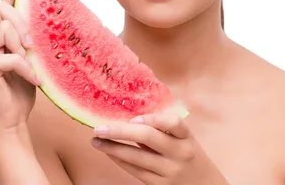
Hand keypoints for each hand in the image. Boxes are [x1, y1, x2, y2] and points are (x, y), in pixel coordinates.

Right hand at [0, 0, 41, 133]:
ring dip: (23, 43)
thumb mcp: (33, 58)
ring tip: (33, 62)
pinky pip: (11, 55)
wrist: (11, 119)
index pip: (3, 2)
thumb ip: (33, 39)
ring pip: (4, 27)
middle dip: (22, 20)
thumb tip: (56, 21)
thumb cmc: (23, 89)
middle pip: (1, 8)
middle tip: (34, 44)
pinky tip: (35, 80)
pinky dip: (27, 67)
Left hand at [91, 113, 228, 184]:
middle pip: (148, 138)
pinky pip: (136, 171)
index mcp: (187, 137)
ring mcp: (170, 171)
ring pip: (137, 157)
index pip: (174, 122)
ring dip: (113, 148)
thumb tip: (129, 115)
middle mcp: (180, 153)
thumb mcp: (184, 140)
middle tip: (99, 127)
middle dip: (120, 131)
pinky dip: (120, 160)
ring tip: (96, 141)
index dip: (153, 119)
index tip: (134, 117)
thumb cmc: (188, 156)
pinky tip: (109, 153)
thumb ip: (163, 129)